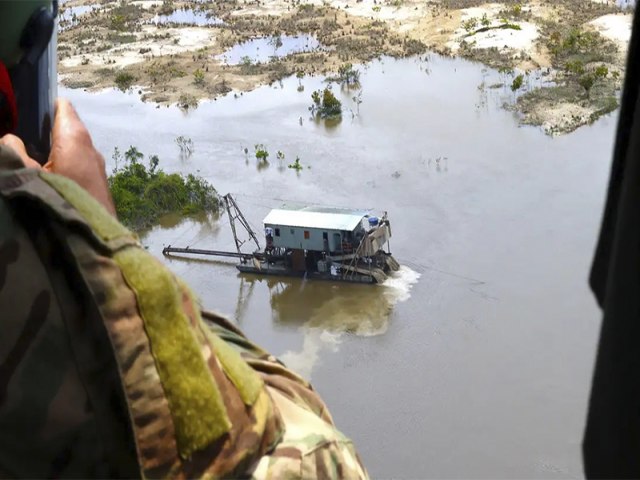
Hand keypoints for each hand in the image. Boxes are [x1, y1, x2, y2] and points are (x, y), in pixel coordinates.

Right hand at [0, 98, 115, 215]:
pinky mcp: (98, 185)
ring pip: (71, 150)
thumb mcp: (27, 174)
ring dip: (52, 151)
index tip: (24, 110)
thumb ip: (13, 151)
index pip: (62, 107)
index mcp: (75, 138)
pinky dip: (61, 166)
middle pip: (65, 129)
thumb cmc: (60, 200)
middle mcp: (90, 148)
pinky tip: (46, 178)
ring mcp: (97, 168)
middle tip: (21, 136)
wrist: (94, 238)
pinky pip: (77, 167)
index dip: (42, 105)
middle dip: (43, 130)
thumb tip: (10, 138)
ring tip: (29, 158)